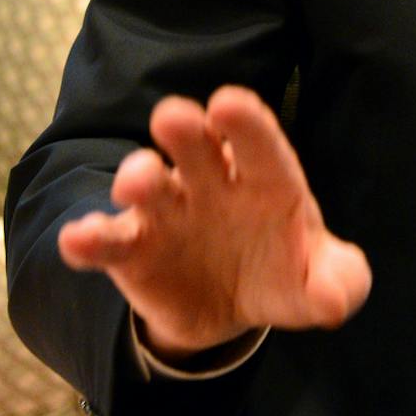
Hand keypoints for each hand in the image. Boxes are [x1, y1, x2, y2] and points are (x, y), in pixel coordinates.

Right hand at [57, 85, 372, 363]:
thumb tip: (335, 299)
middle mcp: (210, 180)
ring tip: (135, 182)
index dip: (246, 123)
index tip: (229, 104)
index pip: (257, 142)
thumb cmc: (282, 273)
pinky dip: (88, 237)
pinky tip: (77, 240)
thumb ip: (339, 283)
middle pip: (194, 145)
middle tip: (172, 118)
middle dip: (183, 129)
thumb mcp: (318, 282)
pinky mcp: (131, 250)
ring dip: (137, 176)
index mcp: (262, 175)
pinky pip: (106, 240)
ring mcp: (166, 211)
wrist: (229, 311)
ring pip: (147, 183)